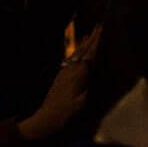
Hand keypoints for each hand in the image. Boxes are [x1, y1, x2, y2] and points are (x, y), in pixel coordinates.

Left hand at [20, 28, 97, 142]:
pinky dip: (75, 53)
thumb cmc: (65, 115)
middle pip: (82, 52)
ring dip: (83, 44)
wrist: (45, 120)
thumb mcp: (81, 105)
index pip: (89, 56)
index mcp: (77, 77)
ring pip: (75, 55)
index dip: (96, 44)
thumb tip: (100, 75)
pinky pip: (69, 60)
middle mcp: (70, 71)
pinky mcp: (59, 78)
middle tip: (99, 27)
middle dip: (91, 39)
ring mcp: (63, 74)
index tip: (102, 31)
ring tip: (90, 34)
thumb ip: (90, 89)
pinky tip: (76, 52)